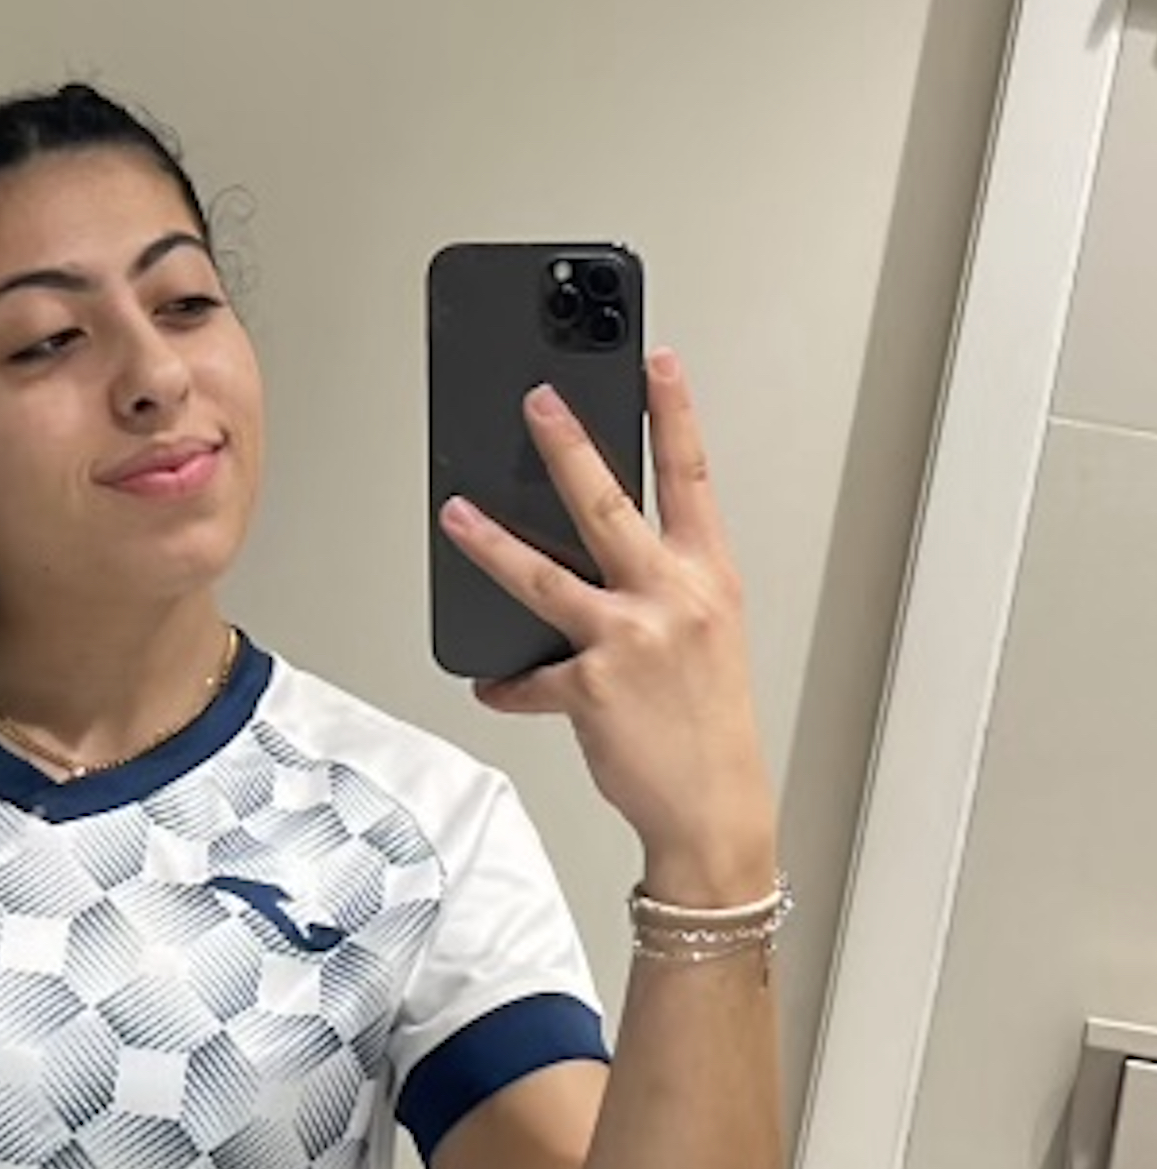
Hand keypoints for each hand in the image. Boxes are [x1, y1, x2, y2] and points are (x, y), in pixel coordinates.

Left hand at [437, 349, 775, 902]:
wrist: (714, 805)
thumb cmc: (709, 720)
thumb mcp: (703, 635)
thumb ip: (659, 586)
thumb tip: (593, 554)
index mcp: (711, 577)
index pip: (693, 478)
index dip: (674, 414)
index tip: (656, 363)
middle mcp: (675, 599)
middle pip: (610, 504)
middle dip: (568, 445)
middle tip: (537, 400)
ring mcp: (633, 640)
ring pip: (546, 575)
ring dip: (492, 543)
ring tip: (454, 513)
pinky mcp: (592, 687)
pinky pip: (530, 678)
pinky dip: (509, 684)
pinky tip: (494, 685)